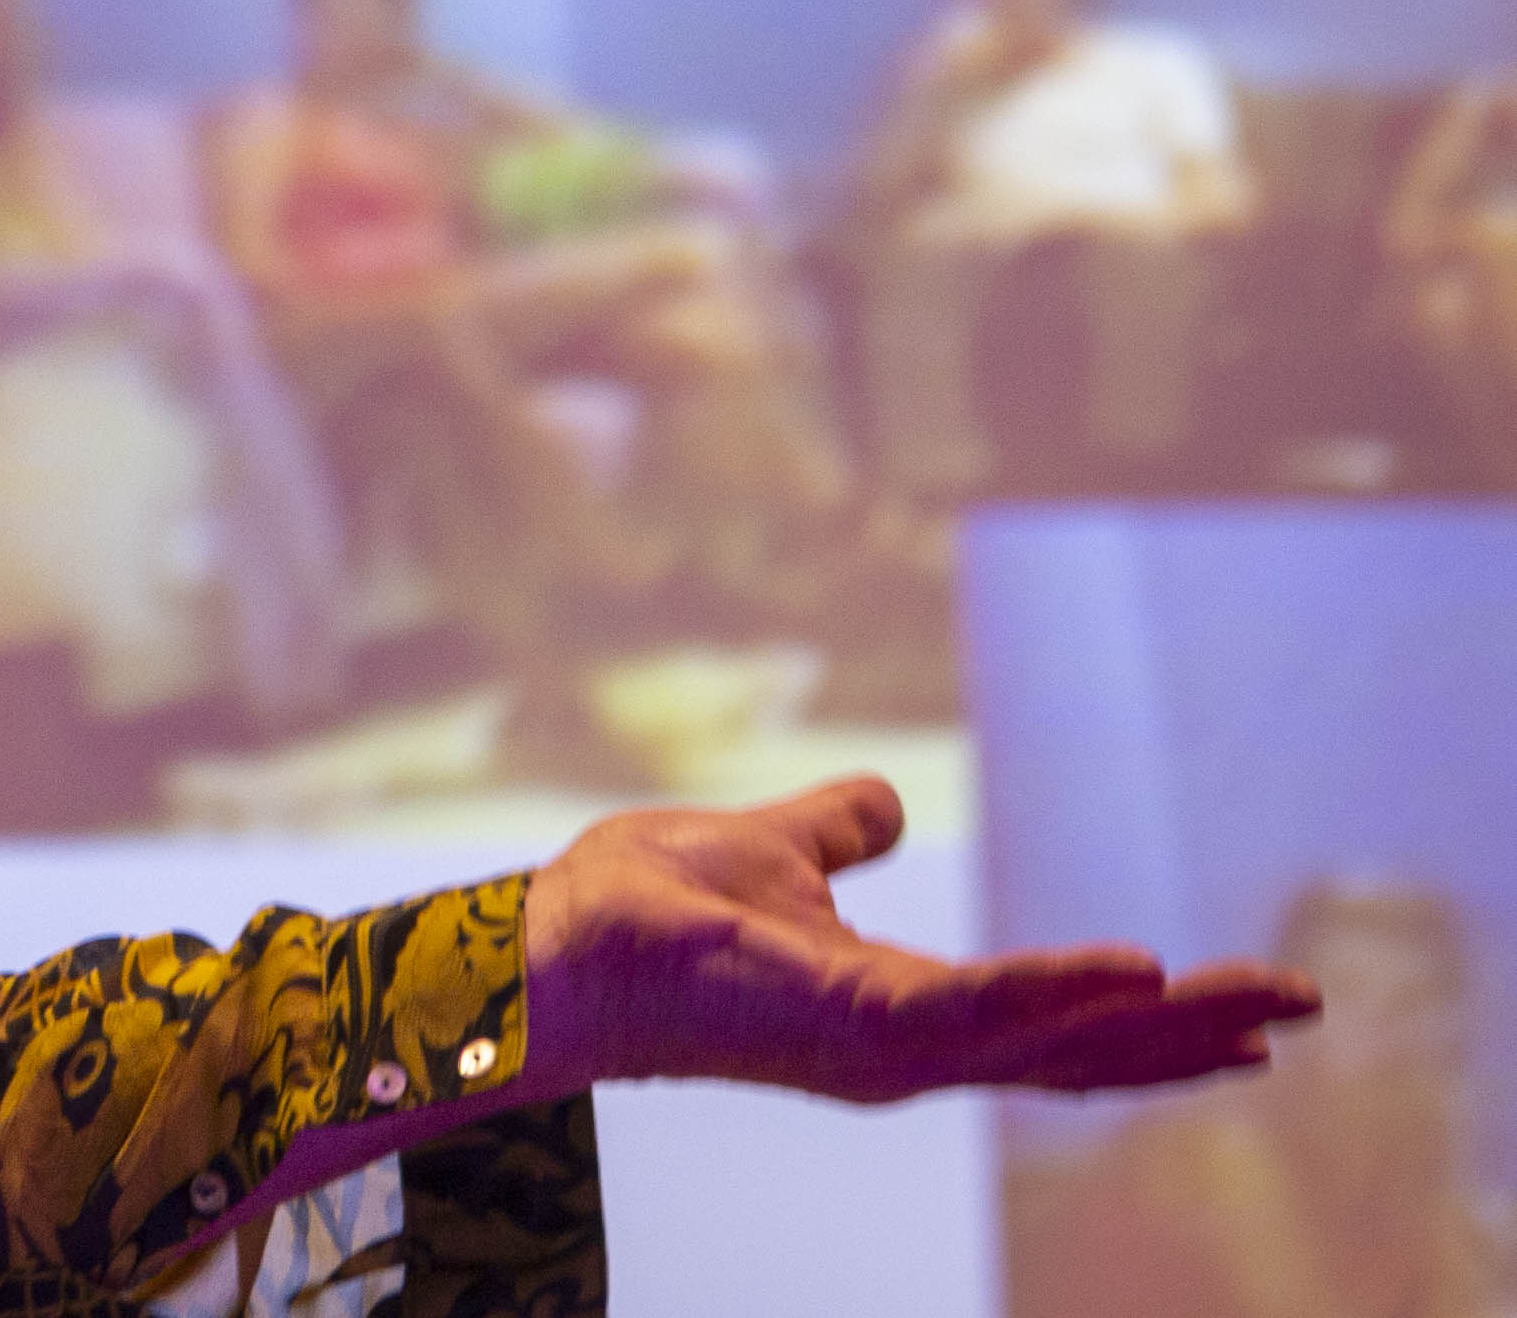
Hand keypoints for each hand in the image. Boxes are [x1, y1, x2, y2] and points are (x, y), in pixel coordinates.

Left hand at [525, 777, 1314, 1103]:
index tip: (1247, 1007)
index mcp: (901, 1004)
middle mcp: (906, 1043)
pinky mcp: (848, 1023)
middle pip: (1077, 1050)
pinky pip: (975, 1011)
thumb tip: (884, 803)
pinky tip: (1135, 968)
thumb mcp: (770, 851)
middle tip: (1299, 1011)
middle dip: (1190, 1036)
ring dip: (1155, 1023)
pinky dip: (1056, 990)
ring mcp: (880, 1043)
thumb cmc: (642, 907)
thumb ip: (834, 833)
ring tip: (1255, 999)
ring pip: (1050, 1042)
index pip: (1051, 1023)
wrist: (554, 936)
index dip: (1147, 1019)